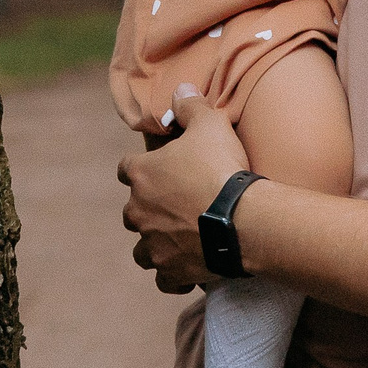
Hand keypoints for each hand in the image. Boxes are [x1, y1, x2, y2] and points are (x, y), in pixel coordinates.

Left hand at [119, 88, 251, 292]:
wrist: (242, 220)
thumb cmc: (221, 169)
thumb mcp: (210, 125)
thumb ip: (191, 106)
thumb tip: (180, 89)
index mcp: (142, 175)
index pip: (126, 169)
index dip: (142, 169)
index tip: (159, 170)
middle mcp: (139, 211)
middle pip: (131, 212)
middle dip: (148, 210)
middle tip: (177, 206)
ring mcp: (152, 245)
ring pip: (142, 249)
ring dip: (156, 245)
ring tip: (180, 240)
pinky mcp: (170, 271)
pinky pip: (163, 279)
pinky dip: (173, 275)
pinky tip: (189, 269)